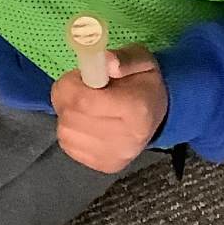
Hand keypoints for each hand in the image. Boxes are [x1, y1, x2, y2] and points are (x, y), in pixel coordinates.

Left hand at [50, 46, 167, 173]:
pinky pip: (69, 145)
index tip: (78, 76)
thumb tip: (106, 61)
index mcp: (137, 110)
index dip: (70, 85)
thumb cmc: (144, 83)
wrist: (157, 113)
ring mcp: (116, 156)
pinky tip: (85, 122)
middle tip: (80, 89)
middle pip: (71, 118)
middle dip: (66, 98)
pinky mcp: (106, 165)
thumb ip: (122, 59)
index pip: (83, 101)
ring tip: (83, 106)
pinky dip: (71, 131)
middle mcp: (127, 139)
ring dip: (66, 115)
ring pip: (66, 133)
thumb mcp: (140, 59)